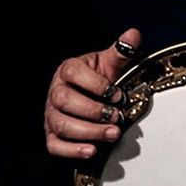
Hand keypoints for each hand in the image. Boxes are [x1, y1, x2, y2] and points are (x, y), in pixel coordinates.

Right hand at [44, 28, 141, 158]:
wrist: (92, 96)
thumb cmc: (100, 78)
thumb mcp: (111, 63)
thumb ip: (122, 50)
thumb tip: (134, 35)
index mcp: (68, 70)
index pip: (74, 74)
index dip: (96, 85)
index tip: (119, 95)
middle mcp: (55, 92)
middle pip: (65, 102)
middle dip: (93, 111)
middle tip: (117, 117)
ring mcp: (51, 114)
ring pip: (61, 125)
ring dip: (88, 131)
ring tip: (113, 134)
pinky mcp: (52, 134)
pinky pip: (54, 145)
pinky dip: (72, 150)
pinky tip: (92, 150)